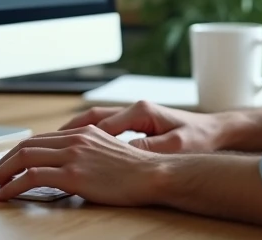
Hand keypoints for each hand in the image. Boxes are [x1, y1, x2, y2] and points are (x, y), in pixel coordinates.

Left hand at [0, 125, 161, 203]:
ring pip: (23, 158)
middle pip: (26, 146)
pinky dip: (12, 187)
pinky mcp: (73, 174)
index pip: (38, 140)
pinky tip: (4, 196)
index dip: (16, 153)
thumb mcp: (107, 154)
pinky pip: (32, 177)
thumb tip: (65, 169)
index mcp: (82, 133)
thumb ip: (86, 154)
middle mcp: (74, 139)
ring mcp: (73, 155)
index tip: (4, 167)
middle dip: (1, 163)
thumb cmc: (135, 171)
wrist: (153, 174)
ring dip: (0, 174)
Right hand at [59, 100, 226, 152]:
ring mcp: (135, 114)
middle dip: (68, 131)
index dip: (80, 138)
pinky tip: (80, 148)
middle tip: (45, 144)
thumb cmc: (198, 138)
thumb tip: (122, 153)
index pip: (101, 125)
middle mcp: (134, 108)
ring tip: (54, 145)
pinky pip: (105, 127)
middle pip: (92, 118)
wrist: (216, 131)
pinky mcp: (138, 122)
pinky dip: (89, 135)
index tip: (60, 150)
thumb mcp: (175, 146)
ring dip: (76, 132)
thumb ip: (149, 148)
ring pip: (96, 120)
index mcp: (141, 111)